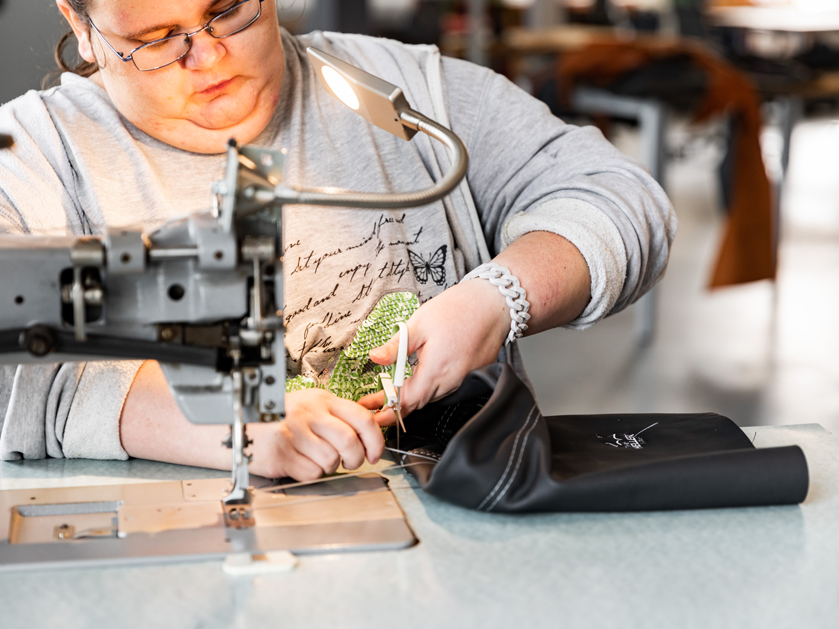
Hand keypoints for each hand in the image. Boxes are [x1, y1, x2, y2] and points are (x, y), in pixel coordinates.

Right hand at [248, 388, 384, 479]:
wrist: (240, 425)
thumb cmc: (280, 419)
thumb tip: (369, 434)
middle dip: (356, 458)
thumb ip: (337, 416)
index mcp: (322, 400)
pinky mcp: (282, 454)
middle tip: (351, 462)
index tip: (375, 453)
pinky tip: (302, 462)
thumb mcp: (311, 406)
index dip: (375, 440)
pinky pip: (312, 472)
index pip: (362, 417)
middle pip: (349, 441)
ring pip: (331, 460)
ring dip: (330, 467)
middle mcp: (309, 413)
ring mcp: (294, 433)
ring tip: (319, 459)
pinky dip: (312, 473)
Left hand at [358, 278, 509, 425]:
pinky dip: (430, 387)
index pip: (407, 402)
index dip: (388, 410)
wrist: (494, 302)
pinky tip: (420, 377)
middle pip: (419, 402)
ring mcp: (463, 379)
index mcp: (436, 370)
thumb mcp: (419, 323)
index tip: (373, 415)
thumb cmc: (458, 308)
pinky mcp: (472, 374)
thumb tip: (375, 358)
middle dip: (396, 405)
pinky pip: (446, 387)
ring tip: (393, 391)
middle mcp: (451, 380)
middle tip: (375, 402)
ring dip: (413, 396)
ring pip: (432, 396)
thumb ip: (396, 346)